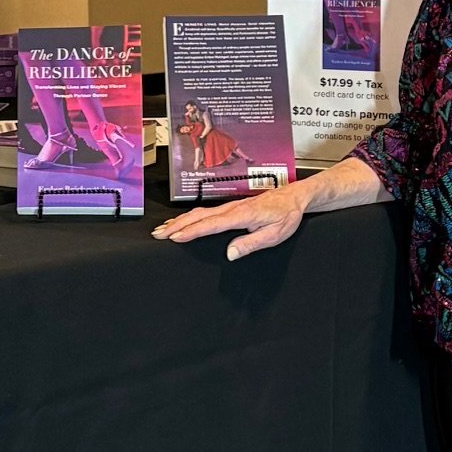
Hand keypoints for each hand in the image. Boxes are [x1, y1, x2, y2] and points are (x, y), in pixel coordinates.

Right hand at [153, 175, 320, 259]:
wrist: (293, 197)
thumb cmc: (286, 215)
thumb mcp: (275, 234)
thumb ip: (251, 244)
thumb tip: (230, 253)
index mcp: (242, 215)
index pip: (211, 224)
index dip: (191, 231)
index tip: (175, 237)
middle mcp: (232, 208)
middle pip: (198, 216)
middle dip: (176, 225)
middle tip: (158, 235)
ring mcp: (229, 206)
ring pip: (199, 213)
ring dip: (179, 221)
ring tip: (162, 230)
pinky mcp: (230, 208)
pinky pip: (205, 212)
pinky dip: (189, 217)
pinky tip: (182, 222)